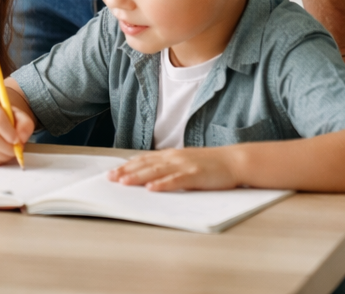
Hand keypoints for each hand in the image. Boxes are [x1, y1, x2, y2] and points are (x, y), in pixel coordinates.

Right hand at [0, 85, 34, 164]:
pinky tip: (2, 153)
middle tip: (16, 149)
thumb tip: (21, 139)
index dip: (9, 133)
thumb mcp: (17, 113)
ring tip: (10, 150)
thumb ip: (25, 123)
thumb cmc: (2, 114)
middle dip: (7, 148)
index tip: (18, 140)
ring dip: (3, 155)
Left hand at [109, 147, 239, 190]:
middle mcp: (174, 158)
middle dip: (126, 172)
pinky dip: (163, 184)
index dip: (127, 166)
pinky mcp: (196, 175)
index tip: (112, 172)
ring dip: (139, 177)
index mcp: (170, 155)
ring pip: (157, 171)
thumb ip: (168, 166)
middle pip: (145, 165)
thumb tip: (150, 175)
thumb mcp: (185, 162)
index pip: (143, 160)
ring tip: (124, 182)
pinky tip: (152, 189)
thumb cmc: (210, 164)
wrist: (234, 161)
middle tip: (110, 179)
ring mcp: (184, 165)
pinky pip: (176, 180)